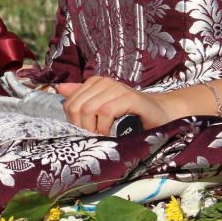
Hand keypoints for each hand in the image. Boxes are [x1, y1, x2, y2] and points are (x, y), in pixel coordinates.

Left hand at [56, 76, 180, 134]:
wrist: (162, 114)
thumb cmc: (132, 114)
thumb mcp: (104, 107)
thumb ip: (83, 97)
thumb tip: (59, 88)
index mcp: (95, 82)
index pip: (70, 104)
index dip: (73, 122)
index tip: (85, 134)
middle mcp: (104, 82)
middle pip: (77, 107)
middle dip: (81, 127)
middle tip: (93, 138)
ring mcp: (117, 88)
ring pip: (89, 109)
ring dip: (93, 128)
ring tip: (102, 137)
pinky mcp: (130, 97)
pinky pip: (106, 111)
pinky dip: (104, 126)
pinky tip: (111, 134)